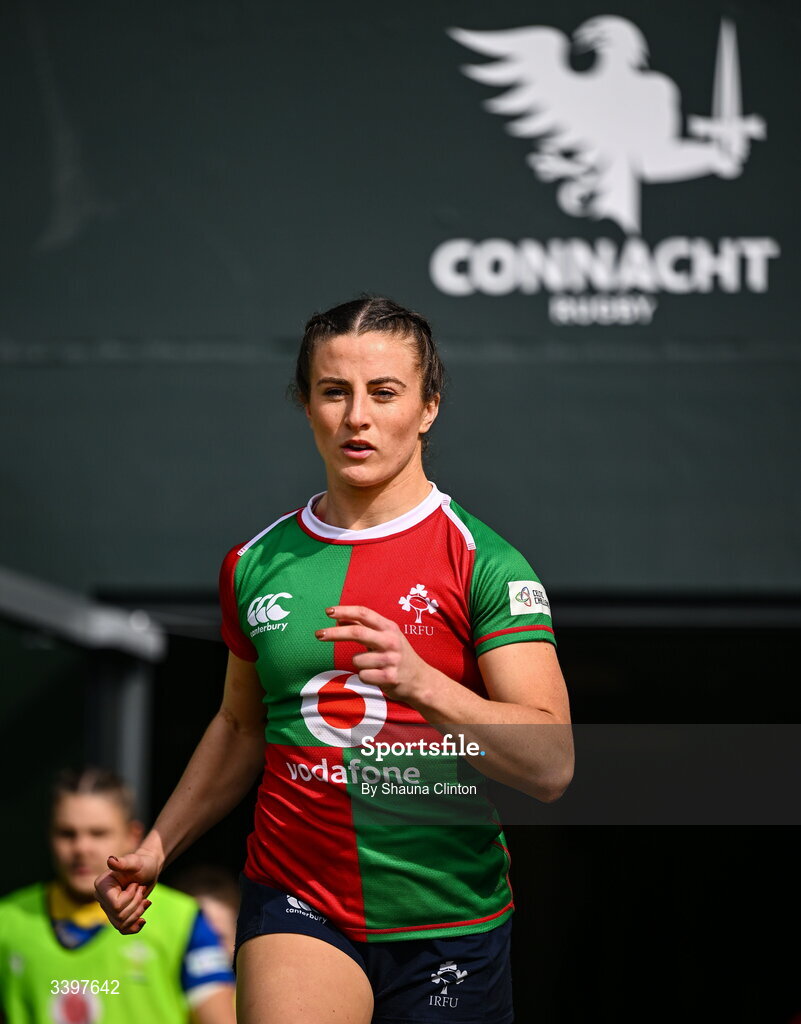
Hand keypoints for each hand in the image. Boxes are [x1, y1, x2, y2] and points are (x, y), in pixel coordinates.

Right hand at [94, 848, 160, 933]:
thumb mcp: (135, 862)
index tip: (136, 884)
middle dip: (136, 904)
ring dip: (138, 912)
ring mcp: (108, 907)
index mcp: (101, 886)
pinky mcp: (116, 914)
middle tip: (140, 889)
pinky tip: (142, 920)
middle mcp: (101, 898)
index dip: (130, 898)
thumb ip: (123, 862)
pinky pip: (122, 929)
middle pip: (119, 917)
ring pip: (122, 924)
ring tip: (142, 897)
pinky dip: (134, 927)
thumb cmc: (142, 863)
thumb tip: (110, 860)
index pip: (116, 906)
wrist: (149, 869)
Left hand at [315, 605, 433, 704]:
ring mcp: (391, 659)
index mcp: (389, 627)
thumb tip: (339, 618)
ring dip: (359, 664)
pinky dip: (365, 677)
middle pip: (357, 632)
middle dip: (335, 633)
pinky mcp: (390, 677)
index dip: (345, 611)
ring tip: (374, 667)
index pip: (365, 613)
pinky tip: (377, 676)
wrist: (421, 680)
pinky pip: (362, 676)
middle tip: (318, 634)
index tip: (328, 612)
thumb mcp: (385, 637)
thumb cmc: (397, 655)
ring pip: (357, 660)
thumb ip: (364, 627)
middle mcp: (391, 641)